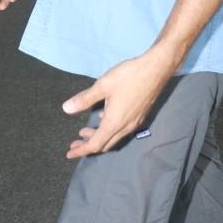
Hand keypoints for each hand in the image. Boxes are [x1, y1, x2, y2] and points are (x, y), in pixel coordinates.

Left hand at [62, 45, 177, 158]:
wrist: (156, 69)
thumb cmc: (128, 76)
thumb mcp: (102, 86)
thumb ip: (84, 99)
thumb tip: (66, 109)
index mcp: (114, 123)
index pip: (95, 145)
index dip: (81, 150)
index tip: (69, 153)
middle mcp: (125, 127)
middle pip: (105, 144)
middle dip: (89, 145)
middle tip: (75, 143)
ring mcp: (135, 123)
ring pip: (114, 138)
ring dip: (99, 137)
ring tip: (85, 131)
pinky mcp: (140, 116)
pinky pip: (122, 130)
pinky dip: (109, 130)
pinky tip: (104, 117)